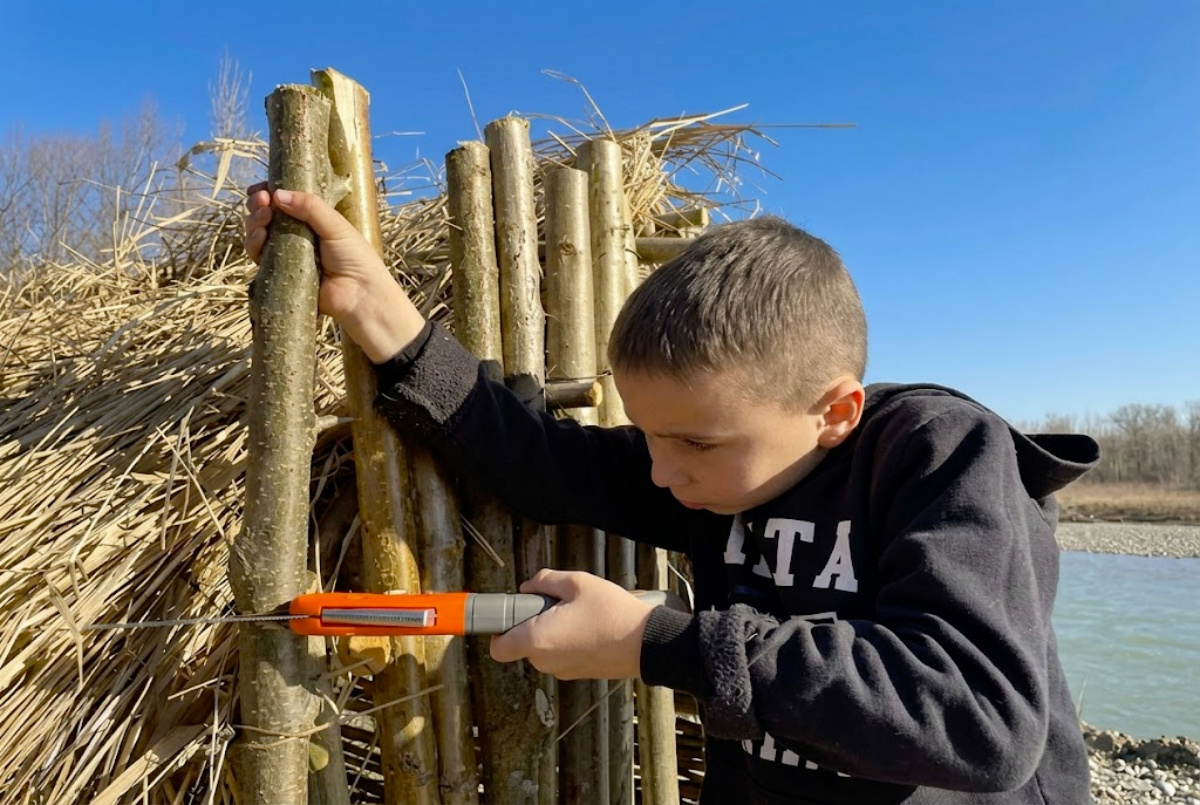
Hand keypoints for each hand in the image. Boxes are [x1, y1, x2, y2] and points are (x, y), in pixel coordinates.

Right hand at [243, 184, 424, 361]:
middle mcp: (296, 235)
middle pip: (266, 216)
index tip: (261, 189)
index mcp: (311, 220)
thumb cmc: (355, 258)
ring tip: (262, 218)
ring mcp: (286, 254)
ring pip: (258, 234)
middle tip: (262, 201)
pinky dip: (254, 244)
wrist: (359, 295)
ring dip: (254, 222)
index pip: (283, 202)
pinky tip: (259, 236)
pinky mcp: (279, 273)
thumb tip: (277, 194)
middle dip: (258, 205)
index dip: (268, 194)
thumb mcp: (335, 225)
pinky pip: (259, 256)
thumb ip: (310, 206)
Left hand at [489, 569, 655, 680]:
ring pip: (542, 648)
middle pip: (521, 642)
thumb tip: (528, 586)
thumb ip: (545, 580)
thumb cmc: (612, 613)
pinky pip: (560, 654)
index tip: (511, 612)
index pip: (497, 647)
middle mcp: (545, 661)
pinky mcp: (577, 673)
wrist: (646, 644)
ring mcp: (561, 670)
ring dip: (551, 631)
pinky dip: (566, 641)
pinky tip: (588, 626)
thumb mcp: (577, 582)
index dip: (498, 629)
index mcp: (537, 639)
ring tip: (578, 614)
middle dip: (531, 622)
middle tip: (557, 604)